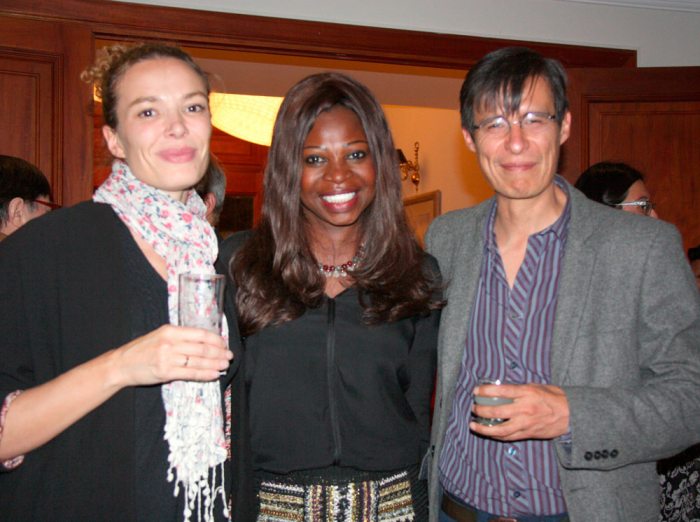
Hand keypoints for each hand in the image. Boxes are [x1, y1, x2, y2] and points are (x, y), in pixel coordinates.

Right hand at [107, 324, 232, 387]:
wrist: (120, 364)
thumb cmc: (142, 350)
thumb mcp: (161, 336)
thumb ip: (180, 338)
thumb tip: (204, 342)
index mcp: (171, 330)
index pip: (200, 333)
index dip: (216, 340)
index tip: (224, 344)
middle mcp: (170, 342)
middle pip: (202, 347)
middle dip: (219, 352)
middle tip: (229, 356)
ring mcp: (168, 358)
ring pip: (198, 360)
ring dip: (215, 363)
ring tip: (224, 365)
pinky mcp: (165, 372)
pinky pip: (190, 373)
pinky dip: (204, 374)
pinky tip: (213, 374)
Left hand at [470, 383, 568, 440]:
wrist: (571, 414)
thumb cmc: (553, 397)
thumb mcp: (536, 386)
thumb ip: (518, 388)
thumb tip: (501, 389)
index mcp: (526, 393)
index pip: (500, 391)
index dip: (485, 391)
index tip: (476, 391)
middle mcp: (525, 408)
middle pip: (497, 411)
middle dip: (481, 410)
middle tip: (474, 407)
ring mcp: (526, 423)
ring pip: (500, 429)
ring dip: (484, 428)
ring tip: (473, 425)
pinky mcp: (528, 434)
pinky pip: (508, 437)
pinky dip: (496, 435)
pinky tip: (487, 433)